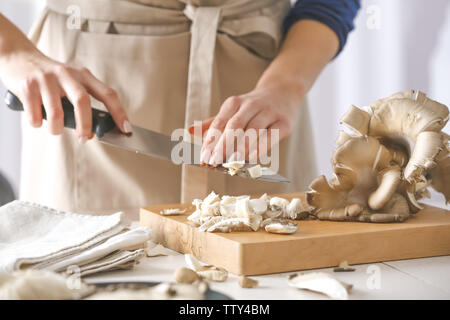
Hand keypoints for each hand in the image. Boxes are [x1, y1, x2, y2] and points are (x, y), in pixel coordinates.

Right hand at [0, 47, 130, 142]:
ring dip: (57, 128)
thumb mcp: (71, 82)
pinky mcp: (28, 85)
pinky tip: (37, 120)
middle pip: (82, 101)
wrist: (18, 57)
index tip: (126, 128)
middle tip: (85, 139)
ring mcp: (46, 79)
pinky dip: (37, 123)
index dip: (119, 112)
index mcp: (83, 75)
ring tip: (55, 130)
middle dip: (85, 125)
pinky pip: (35, 114)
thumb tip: (93, 131)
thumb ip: (82, 102)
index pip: (107, 94)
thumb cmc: (51, 77)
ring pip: (56, 112)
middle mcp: (67, 74)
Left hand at [193, 80, 303, 164]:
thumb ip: (213, 123)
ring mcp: (269, 112)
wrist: (284, 92)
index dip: (211, 141)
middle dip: (223, 145)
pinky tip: (252, 158)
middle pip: (235, 126)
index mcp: (234, 102)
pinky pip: (270, 136)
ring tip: (231, 163)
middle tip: (214, 162)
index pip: (220, 122)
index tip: (204, 157)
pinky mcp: (283, 123)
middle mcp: (251, 105)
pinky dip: (260, 148)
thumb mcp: (233, 110)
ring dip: (241, 148)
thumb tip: (189, 131)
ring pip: (253, 131)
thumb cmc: (253, 107)